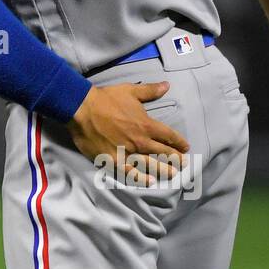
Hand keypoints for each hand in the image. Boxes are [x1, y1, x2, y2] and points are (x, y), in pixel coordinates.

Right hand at [67, 82, 188, 186]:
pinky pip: (130, 172)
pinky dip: (141, 178)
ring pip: (150, 164)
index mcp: (146, 125)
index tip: (185, 147)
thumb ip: (150, 90)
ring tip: (173, 174)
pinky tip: (150, 182)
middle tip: (184, 163)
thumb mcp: (131, 91)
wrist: (82, 108)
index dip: (179, 142)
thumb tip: (167, 85)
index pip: (168, 136)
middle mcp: (140, 141)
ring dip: (163, 170)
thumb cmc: (106, 99)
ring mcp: (127, 152)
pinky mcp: (113, 160)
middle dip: (175, 158)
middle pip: (163, 152)